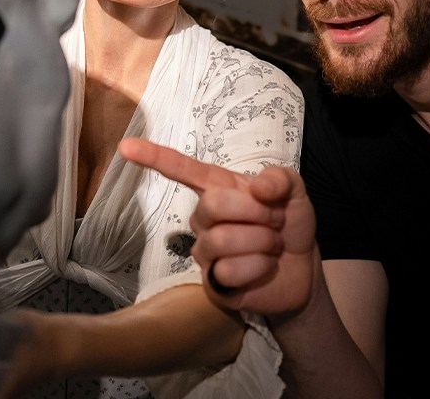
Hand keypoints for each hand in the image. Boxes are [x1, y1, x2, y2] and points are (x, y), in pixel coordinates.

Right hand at [119, 137, 318, 317]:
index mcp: (218, 188)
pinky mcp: (212, 282)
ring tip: (271, 246)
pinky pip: (229, 271)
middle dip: (256, 212)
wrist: (303, 268)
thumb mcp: (293, 192)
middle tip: (275, 221)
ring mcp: (205, 251)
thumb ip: (279, 179)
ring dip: (261, 242)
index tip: (126, 146)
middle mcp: (204, 218)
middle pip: (213, 204)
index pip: (182, 170)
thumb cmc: (288, 223)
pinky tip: (264, 269)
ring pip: (222, 240)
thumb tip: (257, 187)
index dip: (154, 157)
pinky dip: (259, 268)